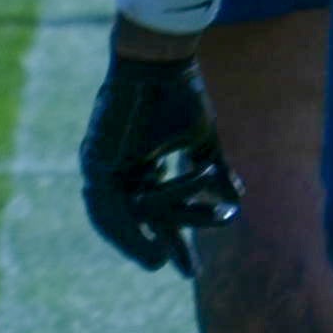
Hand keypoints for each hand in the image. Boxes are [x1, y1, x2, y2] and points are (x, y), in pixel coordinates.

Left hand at [80, 50, 240, 271]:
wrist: (157, 62)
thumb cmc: (178, 92)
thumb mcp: (201, 140)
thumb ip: (214, 171)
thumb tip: (237, 199)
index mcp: (139, 162)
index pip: (157, 208)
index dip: (175, 236)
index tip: (191, 265)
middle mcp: (117, 168)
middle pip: (137, 217)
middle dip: (155, 245)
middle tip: (180, 269)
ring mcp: (102, 166)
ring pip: (121, 217)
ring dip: (138, 244)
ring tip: (158, 265)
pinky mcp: (96, 163)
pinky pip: (110, 207)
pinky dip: (127, 230)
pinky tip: (148, 249)